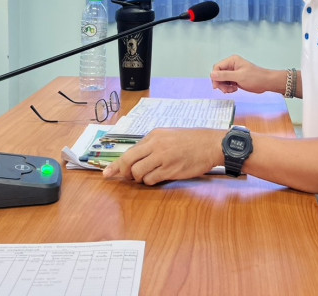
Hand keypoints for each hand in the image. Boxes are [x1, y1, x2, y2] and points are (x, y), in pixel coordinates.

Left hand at [102, 128, 222, 184]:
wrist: (210, 144)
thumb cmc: (191, 141)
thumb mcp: (169, 136)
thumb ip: (152, 145)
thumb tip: (135, 160)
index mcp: (154, 135)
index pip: (129, 151)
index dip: (117, 164)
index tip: (107, 173)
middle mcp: (155, 145)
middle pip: (128, 162)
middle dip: (124, 172)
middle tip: (126, 177)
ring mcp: (162, 158)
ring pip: (138, 173)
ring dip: (140, 178)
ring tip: (150, 175)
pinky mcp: (170, 170)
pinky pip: (151, 180)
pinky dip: (151, 181)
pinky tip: (159, 177)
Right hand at [210, 55, 278, 93]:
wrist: (266, 83)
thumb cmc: (256, 77)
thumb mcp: (239, 76)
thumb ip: (225, 75)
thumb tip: (212, 74)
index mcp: (232, 61)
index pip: (217, 67)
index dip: (215, 77)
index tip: (217, 86)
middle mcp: (231, 65)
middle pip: (218, 74)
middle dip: (220, 83)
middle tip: (226, 90)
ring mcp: (233, 72)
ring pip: (222, 80)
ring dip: (224, 87)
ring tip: (232, 90)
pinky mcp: (235, 79)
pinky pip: (227, 83)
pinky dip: (228, 88)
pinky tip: (234, 89)